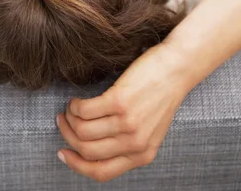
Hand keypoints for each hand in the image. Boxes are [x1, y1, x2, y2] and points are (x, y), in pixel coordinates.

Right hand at [57, 42, 189, 182]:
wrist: (177, 68)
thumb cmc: (161, 94)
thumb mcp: (150, 129)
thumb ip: (127, 142)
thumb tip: (91, 146)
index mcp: (143, 155)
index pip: (101, 172)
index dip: (76, 164)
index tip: (63, 152)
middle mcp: (135, 143)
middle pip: (87, 150)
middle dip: (68, 136)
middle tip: (63, 121)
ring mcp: (127, 123)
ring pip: (82, 130)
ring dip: (69, 119)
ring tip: (70, 108)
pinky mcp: (119, 101)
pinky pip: (85, 110)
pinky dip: (75, 105)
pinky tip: (76, 99)